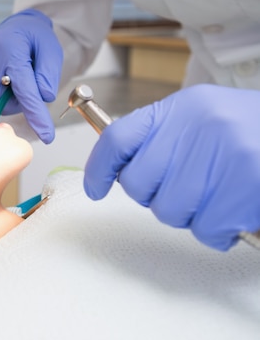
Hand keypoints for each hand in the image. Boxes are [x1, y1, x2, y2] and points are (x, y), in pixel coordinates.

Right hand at [0, 9, 62, 143]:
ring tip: (16, 72)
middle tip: (31, 81)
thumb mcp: (51, 50)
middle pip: (7, 100)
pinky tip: (4, 76)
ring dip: (11, 94)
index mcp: (10, 49)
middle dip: (22, 99)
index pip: (24, 89)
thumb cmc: (34, 37)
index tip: (46, 134)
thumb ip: (48, 75)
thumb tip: (42, 96)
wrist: (17, 27)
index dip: (35, 113)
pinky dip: (0, 91)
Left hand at [84, 84, 259, 250]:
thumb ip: (165, 139)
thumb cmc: (254, 133)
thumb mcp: (204, 120)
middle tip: (185, 191)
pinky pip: (206, 228)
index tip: (95, 188)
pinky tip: (234, 212)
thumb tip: (122, 168)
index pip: (118, 137)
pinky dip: (217, 231)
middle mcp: (197, 126)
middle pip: (139, 183)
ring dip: (190, 215)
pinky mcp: (244, 184)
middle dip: (156, 196)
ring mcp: (221, 154)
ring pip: (169, 210)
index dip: (99, 167)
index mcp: (181, 108)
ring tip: (216, 199)